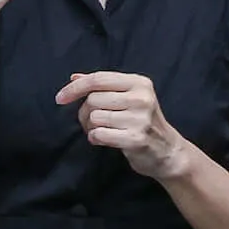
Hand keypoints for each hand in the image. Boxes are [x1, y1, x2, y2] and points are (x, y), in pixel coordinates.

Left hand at [55, 69, 186, 178]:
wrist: (168, 151)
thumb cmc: (143, 122)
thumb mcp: (129, 98)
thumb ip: (103, 86)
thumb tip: (74, 77)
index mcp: (139, 83)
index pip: (98, 79)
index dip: (75, 88)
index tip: (60, 98)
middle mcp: (142, 98)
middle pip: (93, 99)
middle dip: (85, 112)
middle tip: (92, 122)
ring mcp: (140, 119)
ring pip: (94, 117)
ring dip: (90, 127)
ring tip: (102, 131)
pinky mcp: (136, 139)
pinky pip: (99, 134)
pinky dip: (95, 138)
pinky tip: (104, 140)